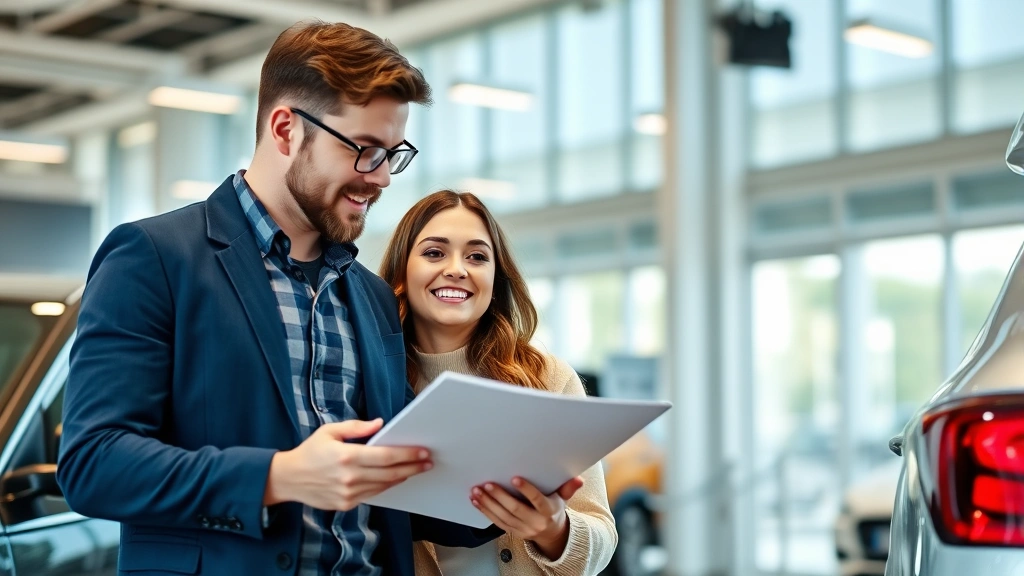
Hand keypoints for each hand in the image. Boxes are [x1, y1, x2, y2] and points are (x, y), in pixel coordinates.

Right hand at [264, 418, 431, 510]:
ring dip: (403, 477)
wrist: (289, 478)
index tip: (423, 452)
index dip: (408, 454)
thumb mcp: (330, 431)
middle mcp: (350, 477)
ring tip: (416, 469)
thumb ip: (356, 427)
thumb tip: (380, 424)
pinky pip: (374, 495)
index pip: (386, 456)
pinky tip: (396, 478)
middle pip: (390, 473)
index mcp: (347, 456)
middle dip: (412, 467)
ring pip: (384, 486)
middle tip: (428, 462)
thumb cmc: (310, 451)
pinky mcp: (346, 504)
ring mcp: (349, 493)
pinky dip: (387, 486)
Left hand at [471, 476, 584, 559]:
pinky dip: (485, 511)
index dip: (526, 490)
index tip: (514, 478)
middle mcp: (535, 522)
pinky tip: (476, 501)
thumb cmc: (554, 509)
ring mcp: (523, 529)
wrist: (551, 533)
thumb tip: (579, 479)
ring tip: (477, 491)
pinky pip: (496, 522)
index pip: (537, 500)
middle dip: (500, 496)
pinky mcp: (512, 532)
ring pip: (503, 516)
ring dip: (488, 503)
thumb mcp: (563, 498)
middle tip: (487, 484)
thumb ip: (568, 488)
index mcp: (548, 511)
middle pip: (515, 509)